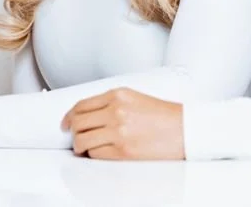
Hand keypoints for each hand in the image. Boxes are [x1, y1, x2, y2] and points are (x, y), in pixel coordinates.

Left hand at [61, 88, 183, 160]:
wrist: (184, 129)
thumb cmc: (164, 116)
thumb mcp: (135, 98)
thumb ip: (112, 103)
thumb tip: (88, 115)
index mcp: (118, 95)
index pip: (81, 105)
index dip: (68, 116)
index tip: (66, 122)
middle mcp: (115, 111)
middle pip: (77, 122)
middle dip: (72, 131)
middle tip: (73, 136)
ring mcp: (118, 132)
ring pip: (82, 140)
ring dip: (79, 146)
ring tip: (85, 147)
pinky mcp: (122, 151)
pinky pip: (95, 154)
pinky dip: (93, 154)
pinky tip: (99, 152)